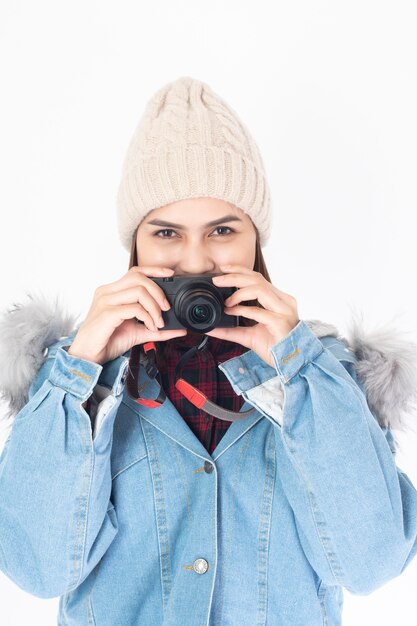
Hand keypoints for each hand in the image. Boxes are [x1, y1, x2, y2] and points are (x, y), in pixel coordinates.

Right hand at [68, 266, 186, 365]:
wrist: (88, 356)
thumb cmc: (107, 341)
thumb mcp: (137, 332)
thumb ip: (156, 328)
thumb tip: (179, 329)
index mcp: (112, 292)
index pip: (135, 272)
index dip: (154, 270)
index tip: (170, 275)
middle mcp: (107, 292)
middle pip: (138, 278)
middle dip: (158, 291)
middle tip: (166, 309)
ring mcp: (105, 301)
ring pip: (138, 291)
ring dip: (154, 307)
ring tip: (158, 322)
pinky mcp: (107, 313)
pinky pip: (134, 308)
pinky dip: (147, 317)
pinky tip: (150, 327)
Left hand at [205, 264, 299, 367]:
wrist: (290, 364)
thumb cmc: (274, 348)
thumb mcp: (248, 336)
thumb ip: (231, 330)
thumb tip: (211, 328)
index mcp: (279, 300)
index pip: (258, 278)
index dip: (240, 271)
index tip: (223, 269)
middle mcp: (284, 301)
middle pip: (257, 279)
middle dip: (234, 277)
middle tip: (217, 280)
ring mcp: (284, 311)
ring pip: (259, 289)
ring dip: (238, 292)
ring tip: (226, 301)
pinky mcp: (280, 322)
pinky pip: (258, 311)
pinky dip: (242, 309)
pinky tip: (231, 311)